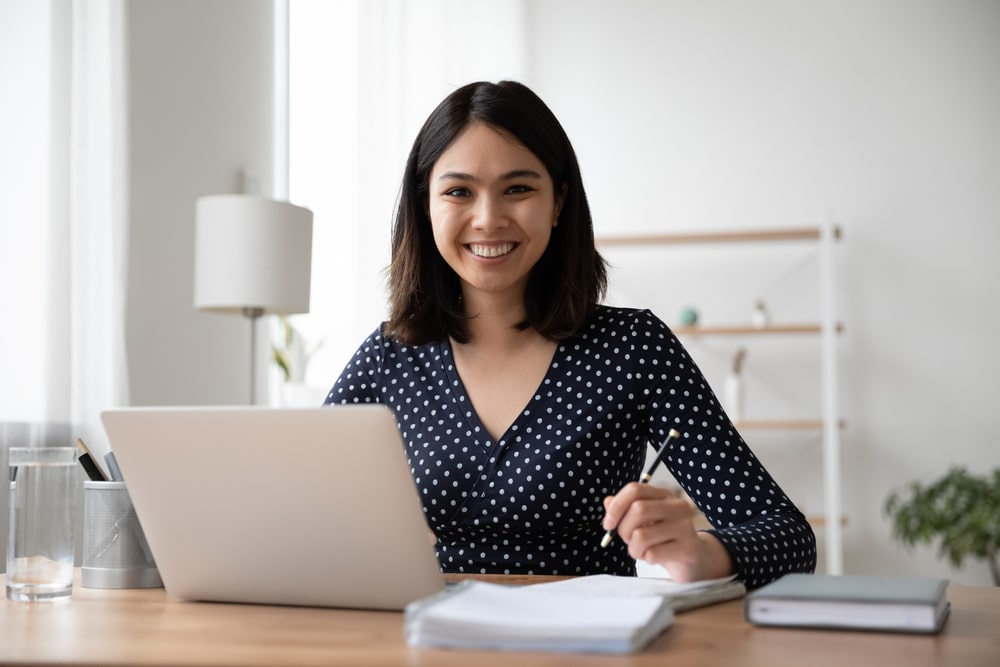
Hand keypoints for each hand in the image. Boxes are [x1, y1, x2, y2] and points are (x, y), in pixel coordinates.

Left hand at [602, 483, 732, 582]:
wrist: (695, 561)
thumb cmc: (664, 539)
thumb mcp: (643, 523)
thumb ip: (625, 510)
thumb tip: (607, 502)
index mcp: (664, 495)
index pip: (634, 489)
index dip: (616, 507)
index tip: (608, 525)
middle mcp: (677, 506)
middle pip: (638, 509)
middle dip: (624, 530)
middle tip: (628, 541)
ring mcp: (685, 527)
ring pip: (642, 535)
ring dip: (633, 549)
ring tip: (641, 552)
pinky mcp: (688, 548)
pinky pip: (653, 554)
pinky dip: (647, 559)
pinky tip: (655, 558)